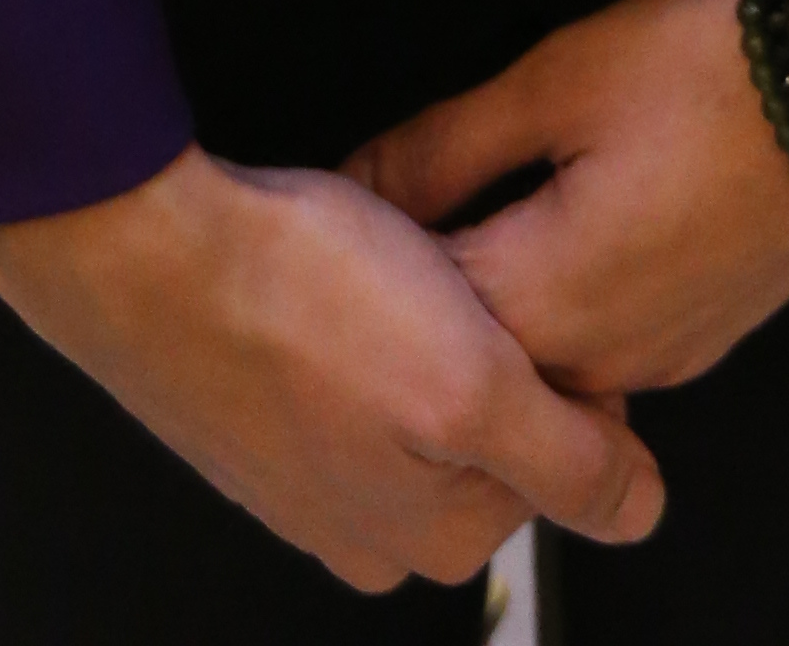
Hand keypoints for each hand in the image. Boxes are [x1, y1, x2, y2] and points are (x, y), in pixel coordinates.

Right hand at [0, 144, 663, 598]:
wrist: (146, 252)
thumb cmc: (302, 300)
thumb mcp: (472, 385)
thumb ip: (567, 460)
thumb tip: (642, 514)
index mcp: (431, 536)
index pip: (562, 454)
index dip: (560, 359)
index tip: (519, 300)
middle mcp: (367, 532)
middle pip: (488, 431)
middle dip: (486, 348)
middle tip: (443, 279)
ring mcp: (307, 482)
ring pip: (419, 396)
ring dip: (422, 328)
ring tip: (382, 270)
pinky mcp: (262, 424)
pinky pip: (352, 374)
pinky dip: (358, 319)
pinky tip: (336, 274)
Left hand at [359, 0, 788, 398]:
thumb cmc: (712, 71)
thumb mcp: (556, 78)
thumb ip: (444, 147)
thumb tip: (357, 186)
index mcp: (546, 302)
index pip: (412, 313)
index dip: (364, 260)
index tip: (336, 213)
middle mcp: (597, 363)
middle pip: (471, 352)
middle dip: (422, 293)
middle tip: (393, 210)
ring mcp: (656, 362)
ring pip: (537, 358)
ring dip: (493, 303)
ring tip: (464, 218)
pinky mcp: (697, 341)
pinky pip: (597, 349)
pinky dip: (555, 307)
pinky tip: (548, 237)